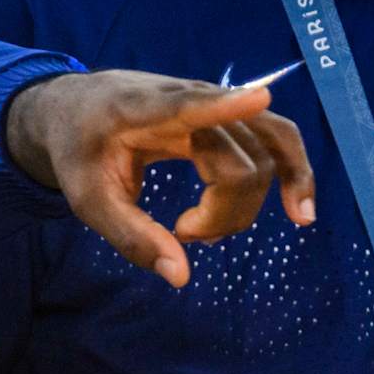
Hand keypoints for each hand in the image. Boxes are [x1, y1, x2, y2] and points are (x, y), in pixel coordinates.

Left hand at [7, 71, 314, 287]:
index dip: (223, 104)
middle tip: (180, 233)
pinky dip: (293, 172)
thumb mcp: (87, 199)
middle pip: (240, 162)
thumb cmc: (79, 152)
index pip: (186, 105)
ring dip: (253, 202)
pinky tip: (298, 211)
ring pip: (266, 152)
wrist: (75, 108)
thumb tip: (181, 277)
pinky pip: (277, 139)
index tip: (257, 97)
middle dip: (221, 212)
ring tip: (212, 233)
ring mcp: (214, 100)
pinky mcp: (229, 111)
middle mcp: (185, 96)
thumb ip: (130, 236)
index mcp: (138, 110)